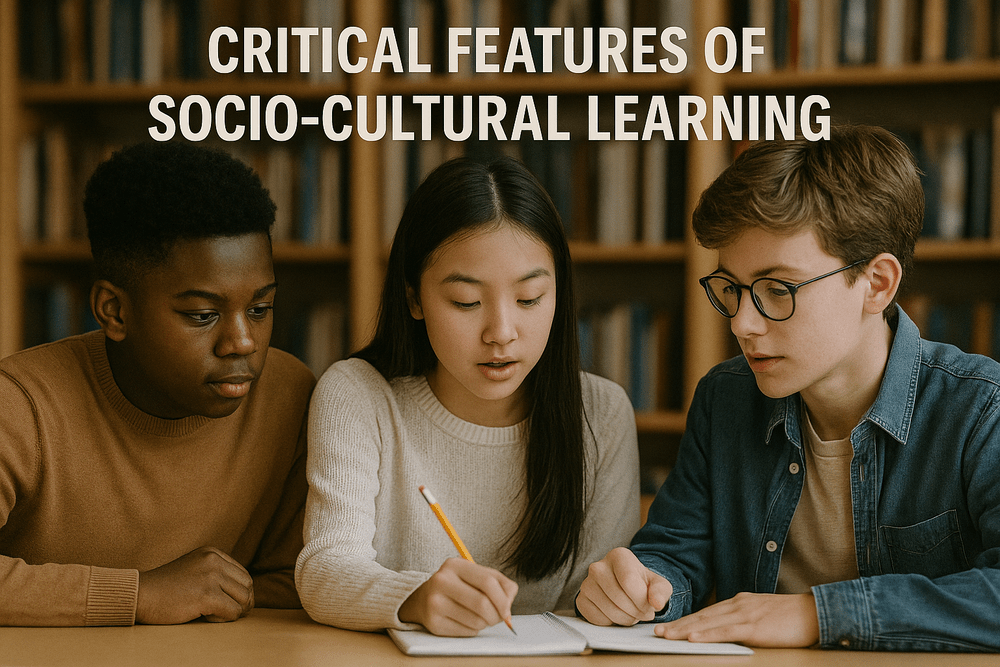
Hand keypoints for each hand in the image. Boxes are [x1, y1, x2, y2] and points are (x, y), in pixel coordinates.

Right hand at [136, 546, 254, 623]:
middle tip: (226, 613)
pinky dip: (223, 620)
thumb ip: (216, 574)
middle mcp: (214, 560)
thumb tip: (247, 594)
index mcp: (213, 553)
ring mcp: (210, 576)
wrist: (140, 595)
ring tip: (212, 614)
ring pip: (243, 600)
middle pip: (247, 586)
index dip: (240, 592)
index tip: (229, 604)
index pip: (243, 574)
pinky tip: (206, 617)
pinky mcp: (206, 595)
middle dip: (242, 603)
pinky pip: (232, 612)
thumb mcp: (195, 569)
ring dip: (232, 611)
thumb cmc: (166, 588)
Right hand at [398, 558, 517, 635]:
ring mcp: (435, 602)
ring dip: (485, 623)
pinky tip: (467, 621)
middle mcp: (441, 581)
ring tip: (480, 617)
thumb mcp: (477, 575)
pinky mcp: (433, 623)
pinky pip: (466, 631)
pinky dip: (474, 630)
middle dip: (496, 615)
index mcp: (454, 565)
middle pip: (482, 603)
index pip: (488, 582)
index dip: (503, 599)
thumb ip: (500, 584)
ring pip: (476, 621)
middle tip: (498, 618)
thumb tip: (508, 609)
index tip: (507, 610)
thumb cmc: (458, 586)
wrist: (423, 599)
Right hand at [577, 547, 672, 625]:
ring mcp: (586, 583)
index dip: (642, 601)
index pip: (629, 582)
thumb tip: (656, 603)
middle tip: (642, 613)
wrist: (624, 587)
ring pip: (609, 610)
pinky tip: (617, 614)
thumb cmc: (641, 584)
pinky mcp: (581, 600)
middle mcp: (598, 566)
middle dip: (635, 612)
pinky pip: (597, 618)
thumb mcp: (658, 584)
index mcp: (618, 556)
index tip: (650, 607)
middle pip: (619, 597)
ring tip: (631, 613)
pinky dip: (611, 622)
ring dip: (625, 619)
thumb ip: (661, 592)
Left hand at [655, 592, 818, 646]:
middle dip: (678, 624)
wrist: (813, 612)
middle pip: (701, 616)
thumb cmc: (791, 617)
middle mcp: (737, 605)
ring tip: (666, 635)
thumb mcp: (762, 615)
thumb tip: (727, 630)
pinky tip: (693, 638)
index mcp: (739, 602)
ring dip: (684, 629)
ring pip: (708, 622)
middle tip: (657, 631)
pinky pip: (725, 631)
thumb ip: (743, 620)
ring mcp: (744, 614)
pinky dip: (707, 634)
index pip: (706, 612)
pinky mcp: (753, 626)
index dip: (686, 620)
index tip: (669, 626)